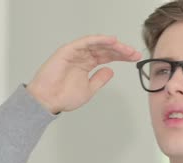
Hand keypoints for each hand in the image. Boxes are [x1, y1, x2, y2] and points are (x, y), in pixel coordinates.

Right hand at [26, 35, 141, 113]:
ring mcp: (75, 52)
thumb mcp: (89, 89)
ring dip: (112, 45)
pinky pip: (85, 42)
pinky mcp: (68, 50)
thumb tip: (111, 71)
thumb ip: (99, 79)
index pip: (107, 56)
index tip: (135, 57)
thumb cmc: (63, 96)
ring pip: (97, 44)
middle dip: (121, 51)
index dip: (122, 56)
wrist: (47, 101)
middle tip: (134, 53)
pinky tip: (111, 41)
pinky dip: (98, 40)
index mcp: (87, 64)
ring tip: (125, 48)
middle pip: (105, 49)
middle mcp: (82, 56)